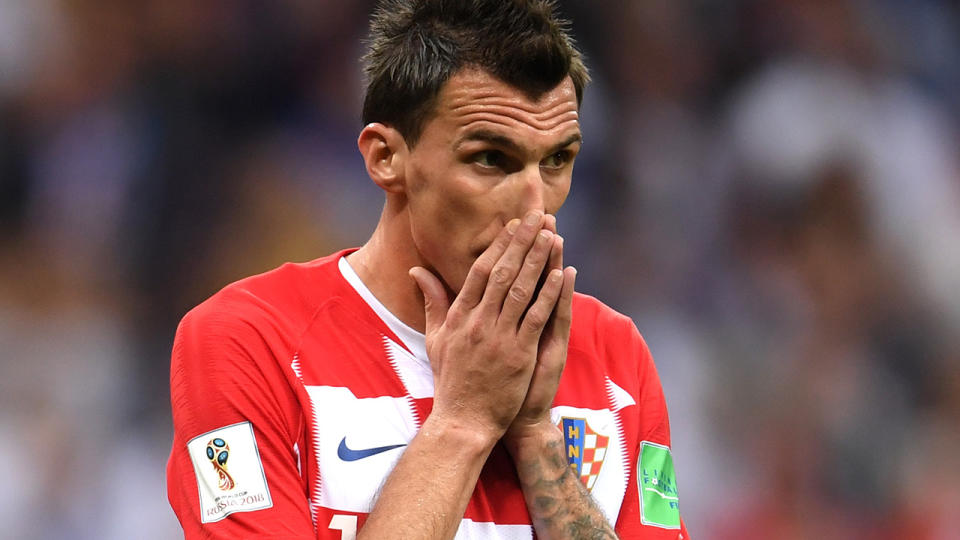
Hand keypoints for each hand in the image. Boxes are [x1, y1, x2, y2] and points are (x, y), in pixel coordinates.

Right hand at [409, 211, 565, 442]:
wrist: (463, 421)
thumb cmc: (450, 381)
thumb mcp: (435, 339)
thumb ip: (432, 302)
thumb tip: (417, 271)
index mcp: (459, 316)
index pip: (480, 271)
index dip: (498, 245)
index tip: (513, 224)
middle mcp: (478, 322)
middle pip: (503, 272)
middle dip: (522, 242)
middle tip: (538, 216)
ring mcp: (499, 337)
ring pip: (522, 289)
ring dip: (538, 259)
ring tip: (552, 234)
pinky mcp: (518, 354)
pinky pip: (537, 317)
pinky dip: (550, 293)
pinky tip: (562, 272)